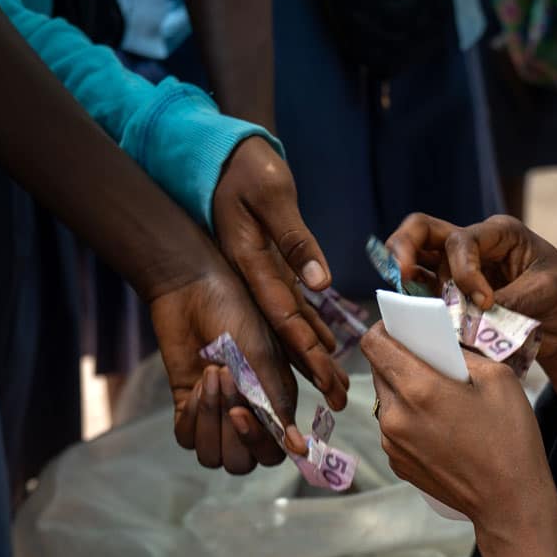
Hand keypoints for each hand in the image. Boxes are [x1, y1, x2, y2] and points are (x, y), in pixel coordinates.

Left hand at [150, 262, 312, 471]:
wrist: (194, 289)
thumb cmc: (238, 315)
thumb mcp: (263, 361)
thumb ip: (278, 406)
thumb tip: (298, 449)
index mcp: (274, 405)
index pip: (272, 454)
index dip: (258, 443)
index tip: (243, 412)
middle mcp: (247, 415)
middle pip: (241, 462)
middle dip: (230, 431)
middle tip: (228, 380)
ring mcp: (216, 413)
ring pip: (211, 455)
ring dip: (209, 419)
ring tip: (212, 374)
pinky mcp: (188, 405)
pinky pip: (186, 438)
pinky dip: (191, 414)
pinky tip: (197, 380)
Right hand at [213, 137, 347, 410]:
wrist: (220, 158)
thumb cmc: (245, 168)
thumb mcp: (271, 194)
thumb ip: (294, 239)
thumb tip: (321, 282)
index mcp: (250, 265)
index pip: (284, 316)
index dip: (306, 350)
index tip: (326, 380)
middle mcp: (253, 280)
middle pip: (287, 332)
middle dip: (312, 366)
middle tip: (337, 398)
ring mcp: (259, 278)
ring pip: (290, 325)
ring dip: (312, 354)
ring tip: (335, 384)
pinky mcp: (266, 270)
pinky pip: (290, 306)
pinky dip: (309, 327)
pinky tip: (327, 345)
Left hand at [361, 323, 556, 537]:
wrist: (509, 503)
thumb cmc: (510, 439)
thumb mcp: (498, 378)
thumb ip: (462, 353)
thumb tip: (442, 344)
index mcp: (417, 389)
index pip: (373, 344)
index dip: (384, 329)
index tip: (401, 328)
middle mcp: (394, 416)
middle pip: (378, 370)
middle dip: (399, 359)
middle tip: (429, 361)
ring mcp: (391, 443)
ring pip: (385, 399)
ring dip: (403, 390)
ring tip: (437, 396)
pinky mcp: (396, 462)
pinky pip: (393, 426)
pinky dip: (408, 417)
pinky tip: (439, 425)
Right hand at [388, 213, 556, 413]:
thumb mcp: (545, 293)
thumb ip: (507, 302)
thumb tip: (470, 320)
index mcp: (499, 234)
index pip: (461, 241)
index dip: (464, 273)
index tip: (485, 303)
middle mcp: (473, 246)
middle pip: (422, 231)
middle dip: (403, 248)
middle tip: (400, 274)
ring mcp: (457, 270)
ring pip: (415, 260)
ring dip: (404, 279)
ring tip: (404, 304)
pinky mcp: (452, 297)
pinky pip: (423, 294)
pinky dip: (414, 304)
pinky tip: (413, 319)